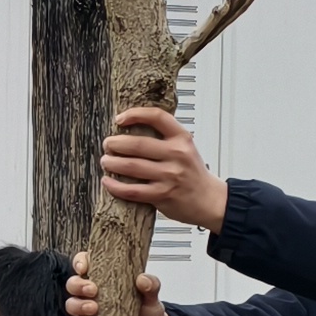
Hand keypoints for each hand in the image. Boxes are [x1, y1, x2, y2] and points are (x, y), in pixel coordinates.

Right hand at [64, 260, 173, 315]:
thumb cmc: (147, 312)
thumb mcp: (152, 296)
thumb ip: (151, 285)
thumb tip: (143, 279)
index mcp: (106, 278)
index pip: (85, 263)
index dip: (80, 262)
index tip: (84, 267)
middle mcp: (94, 293)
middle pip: (73, 283)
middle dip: (78, 285)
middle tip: (93, 290)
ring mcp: (89, 312)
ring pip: (71, 304)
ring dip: (78, 305)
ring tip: (93, 309)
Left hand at [99, 106, 228, 232]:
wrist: (209, 200)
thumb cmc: (193, 173)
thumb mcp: (186, 148)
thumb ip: (165, 138)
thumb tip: (130, 131)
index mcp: (182, 138)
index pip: (157, 117)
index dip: (135, 114)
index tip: (120, 119)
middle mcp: (177, 155)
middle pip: (137, 144)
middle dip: (116, 143)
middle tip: (107, 144)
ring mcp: (169, 176)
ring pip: (131, 166)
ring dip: (112, 163)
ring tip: (106, 161)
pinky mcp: (162, 195)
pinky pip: (132, 190)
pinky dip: (115, 186)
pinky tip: (108, 181)